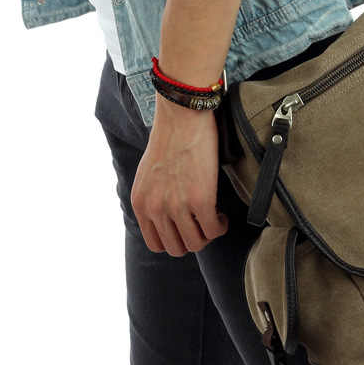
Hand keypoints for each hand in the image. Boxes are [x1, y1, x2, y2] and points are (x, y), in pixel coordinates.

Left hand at [131, 94, 228, 255]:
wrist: (182, 116)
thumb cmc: (169, 138)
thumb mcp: (148, 174)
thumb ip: (153, 197)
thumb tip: (168, 214)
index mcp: (140, 203)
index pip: (156, 244)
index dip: (175, 239)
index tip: (187, 228)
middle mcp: (155, 208)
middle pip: (177, 248)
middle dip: (194, 239)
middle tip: (204, 223)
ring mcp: (177, 206)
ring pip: (196, 243)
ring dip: (208, 234)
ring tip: (214, 218)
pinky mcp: (200, 199)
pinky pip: (213, 229)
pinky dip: (220, 226)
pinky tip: (222, 215)